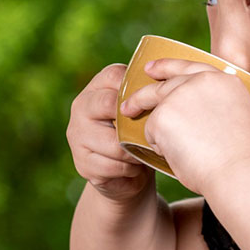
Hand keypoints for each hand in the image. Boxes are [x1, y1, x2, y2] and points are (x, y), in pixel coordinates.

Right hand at [67, 64, 153, 201]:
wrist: (124, 173)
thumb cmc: (138, 133)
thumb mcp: (141, 109)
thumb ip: (147, 93)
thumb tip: (171, 80)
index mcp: (97, 87)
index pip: (114, 76)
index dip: (137, 88)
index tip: (154, 102)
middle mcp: (82, 106)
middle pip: (108, 103)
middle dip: (134, 120)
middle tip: (151, 132)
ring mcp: (77, 135)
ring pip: (114, 142)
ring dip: (136, 151)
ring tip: (144, 154)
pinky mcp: (82, 163)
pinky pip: (113, 166)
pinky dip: (130, 170)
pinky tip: (134, 169)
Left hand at [119, 59, 249, 193]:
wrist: (237, 172)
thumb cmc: (248, 162)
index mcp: (225, 81)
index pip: (191, 65)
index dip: (168, 66)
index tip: (152, 68)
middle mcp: (201, 81)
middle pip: (165, 80)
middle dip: (144, 87)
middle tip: (130, 97)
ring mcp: (180, 95)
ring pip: (152, 101)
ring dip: (139, 109)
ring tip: (128, 115)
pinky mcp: (163, 114)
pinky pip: (150, 129)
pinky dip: (156, 144)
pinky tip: (169, 154)